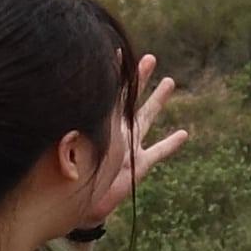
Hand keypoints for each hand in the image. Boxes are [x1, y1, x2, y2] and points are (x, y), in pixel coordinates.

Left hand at [75, 59, 191, 229]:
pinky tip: (183, 134)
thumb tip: (67, 92)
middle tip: (149, 58)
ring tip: (169, 81)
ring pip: (147, 117)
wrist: (75, 201)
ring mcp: (129, 146)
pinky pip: (159, 152)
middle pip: (131, 98)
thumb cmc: (67, 173)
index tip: (116, 49)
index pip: (108, 92)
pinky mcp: (139, 165)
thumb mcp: (72, 140)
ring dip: (158, 101)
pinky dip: (171, 144)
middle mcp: (116, 131)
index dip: (112, 72)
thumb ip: (68, 122)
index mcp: (99, 123)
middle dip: (140, 78)